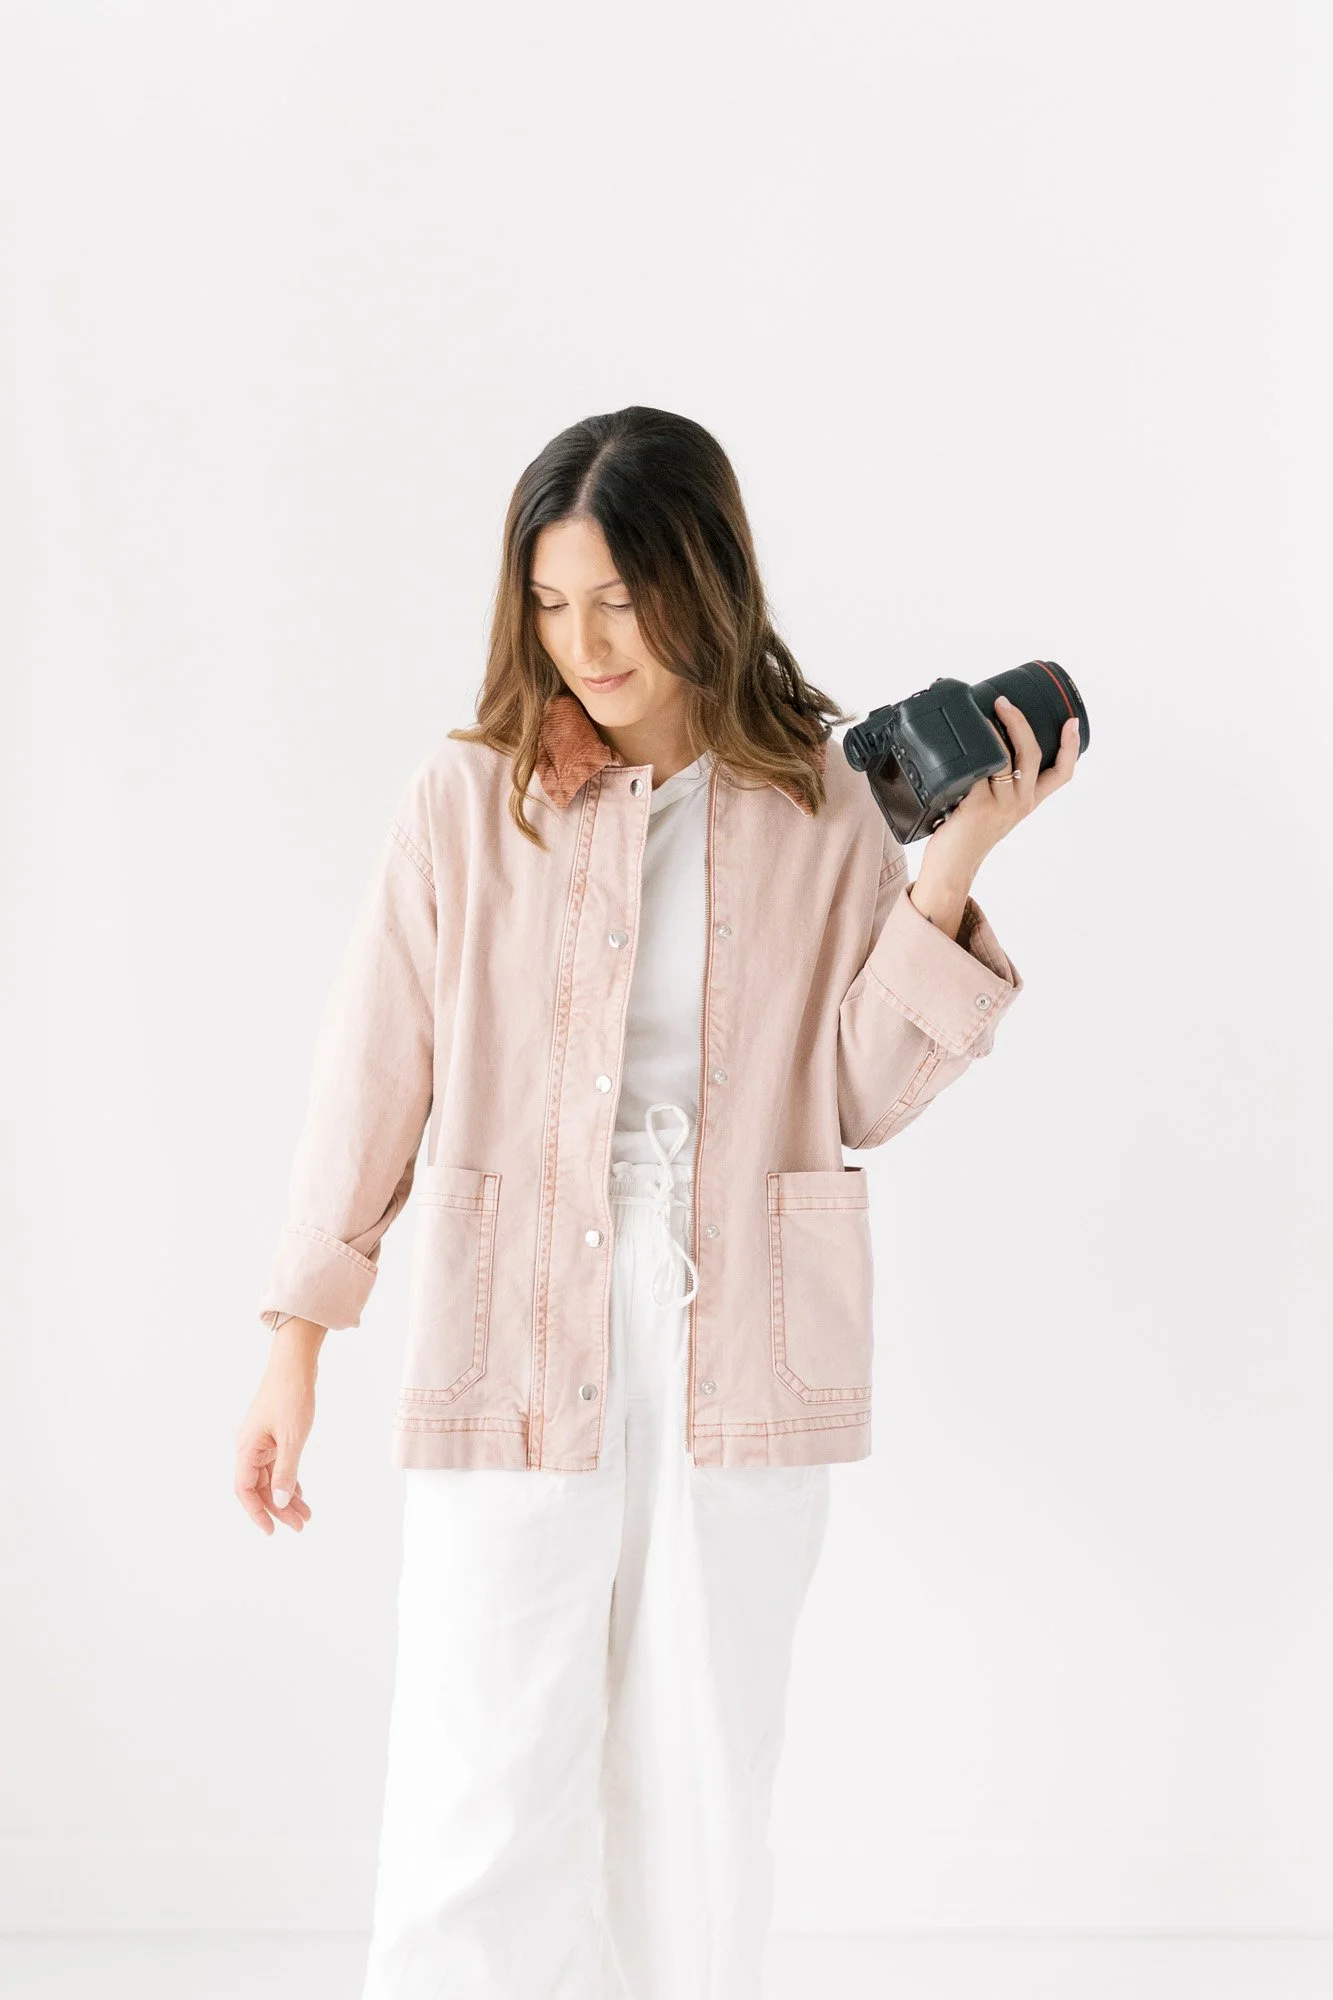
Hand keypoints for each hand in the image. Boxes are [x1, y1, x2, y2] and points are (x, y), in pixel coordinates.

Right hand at [234, 1331, 320, 1535]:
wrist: (296, 1364)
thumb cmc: (291, 1396)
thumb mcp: (292, 1438)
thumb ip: (286, 1472)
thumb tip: (280, 1503)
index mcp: (246, 1448)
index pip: (245, 1490)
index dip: (256, 1512)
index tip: (271, 1531)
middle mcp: (250, 1447)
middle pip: (260, 1487)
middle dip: (279, 1509)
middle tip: (300, 1526)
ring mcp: (262, 1441)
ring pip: (271, 1478)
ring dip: (287, 1497)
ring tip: (306, 1515)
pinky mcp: (275, 1435)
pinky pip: (279, 1465)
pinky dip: (289, 1479)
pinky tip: (300, 1493)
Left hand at [919, 696, 1081, 890]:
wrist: (952, 867)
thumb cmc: (968, 834)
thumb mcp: (994, 808)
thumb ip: (996, 782)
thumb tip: (982, 744)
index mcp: (1029, 801)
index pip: (1062, 774)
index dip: (1071, 747)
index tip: (1072, 722)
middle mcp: (1020, 803)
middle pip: (1033, 755)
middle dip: (1020, 723)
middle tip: (1003, 702)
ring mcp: (1001, 806)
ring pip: (1005, 759)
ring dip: (993, 733)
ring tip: (980, 715)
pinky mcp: (977, 808)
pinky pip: (976, 772)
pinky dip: (969, 755)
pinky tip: (959, 743)